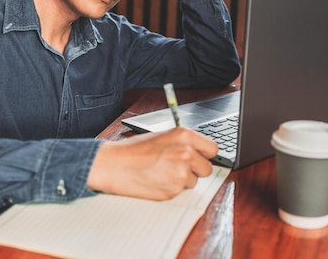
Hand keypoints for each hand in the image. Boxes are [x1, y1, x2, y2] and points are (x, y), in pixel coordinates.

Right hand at [87, 127, 218, 199]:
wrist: (115, 165)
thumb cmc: (134, 150)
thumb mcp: (161, 136)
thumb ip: (182, 143)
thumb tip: (198, 152)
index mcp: (184, 136)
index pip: (212, 149)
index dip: (205, 154)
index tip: (200, 157)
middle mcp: (186, 154)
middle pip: (207, 168)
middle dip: (195, 169)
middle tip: (177, 166)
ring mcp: (181, 174)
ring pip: (193, 181)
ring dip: (182, 180)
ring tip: (162, 172)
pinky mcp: (173, 190)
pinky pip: (180, 191)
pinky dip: (171, 188)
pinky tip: (157, 180)